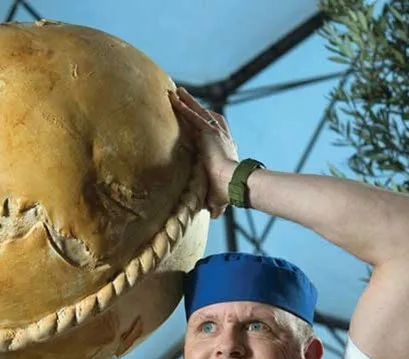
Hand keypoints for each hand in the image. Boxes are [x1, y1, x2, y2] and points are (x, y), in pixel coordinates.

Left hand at [169, 86, 239, 218]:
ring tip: (176, 92)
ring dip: (188, 101)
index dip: (209, 127)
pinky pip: (193, 115)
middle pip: (208, 118)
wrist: (233, 183)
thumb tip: (216, 216)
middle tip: (186, 100)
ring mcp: (216, 133)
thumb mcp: (220, 197)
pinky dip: (184, 105)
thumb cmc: (229, 192)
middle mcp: (223, 138)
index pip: (217, 134)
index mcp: (227, 151)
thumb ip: (216, 203)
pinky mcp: (208, 132)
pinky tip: (174, 97)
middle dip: (197, 108)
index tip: (202, 124)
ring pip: (199, 112)